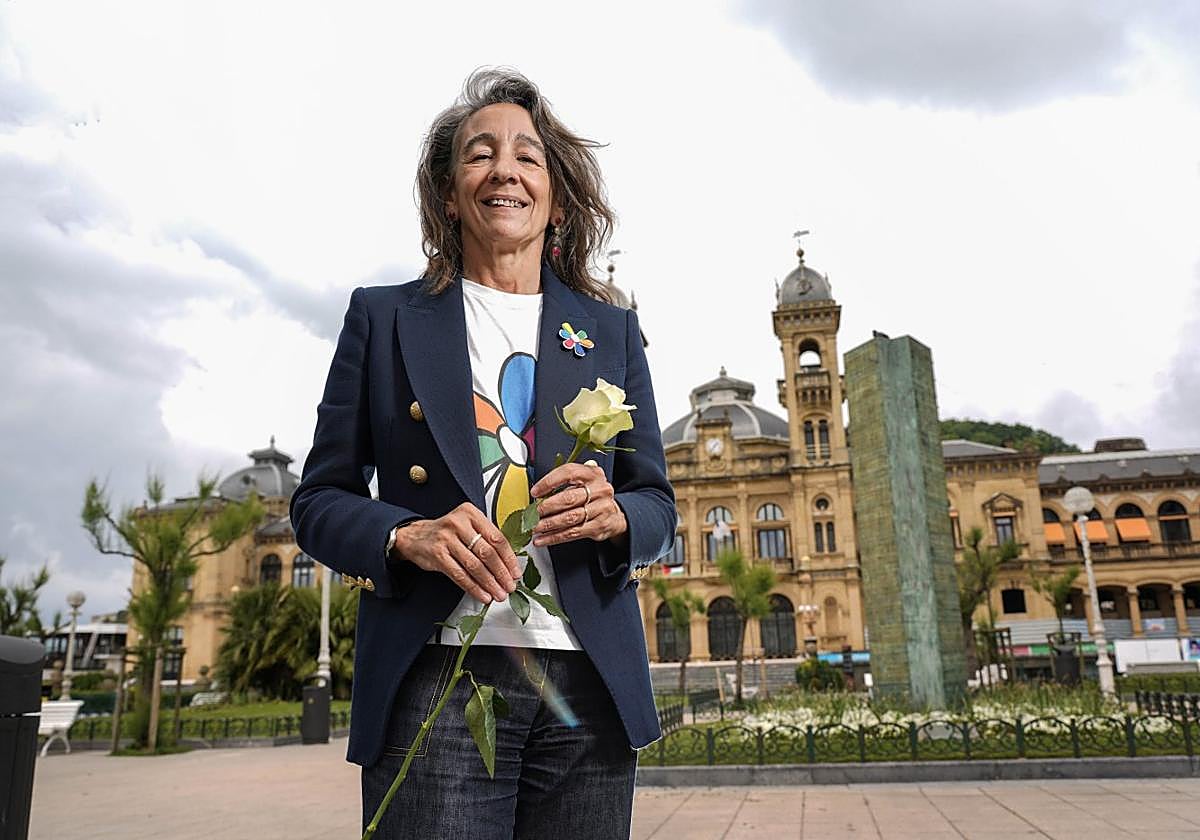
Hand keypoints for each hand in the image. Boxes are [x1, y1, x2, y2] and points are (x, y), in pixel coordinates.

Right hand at [391, 503, 518, 602]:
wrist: (415, 536)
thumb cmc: (446, 533)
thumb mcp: (467, 526)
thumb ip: (486, 539)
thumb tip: (509, 564)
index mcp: (471, 514)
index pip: (497, 538)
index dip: (509, 558)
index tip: (516, 572)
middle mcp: (459, 523)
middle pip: (487, 552)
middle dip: (501, 573)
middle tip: (509, 586)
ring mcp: (447, 539)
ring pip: (474, 565)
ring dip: (489, 583)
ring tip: (498, 593)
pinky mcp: (438, 554)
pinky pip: (460, 575)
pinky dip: (474, 588)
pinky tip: (482, 595)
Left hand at [530, 460, 627, 547]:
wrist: (613, 514)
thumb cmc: (592, 496)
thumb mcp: (583, 482)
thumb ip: (563, 483)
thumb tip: (537, 494)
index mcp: (592, 474)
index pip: (568, 473)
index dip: (549, 482)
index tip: (535, 492)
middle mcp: (600, 489)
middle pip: (569, 498)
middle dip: (547, 507)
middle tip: (533, 513)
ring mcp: (602, 508)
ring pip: (570, 518)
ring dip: (549, 524)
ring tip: (535, 528)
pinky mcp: (599, 526)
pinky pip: (573, 533)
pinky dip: (554, 537)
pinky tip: (543, 539)